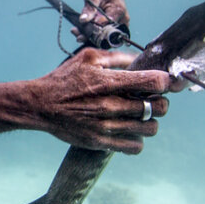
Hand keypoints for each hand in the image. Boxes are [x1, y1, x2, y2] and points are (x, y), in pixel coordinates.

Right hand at [33, 48, 169, 153]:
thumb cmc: (64, 79)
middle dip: (161, 101)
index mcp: (109, 82)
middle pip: (157, 107)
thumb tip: (139, 57)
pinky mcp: (100, 142)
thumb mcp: (88, 57)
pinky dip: (138, 138)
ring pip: (150, 128)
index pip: (153, 82)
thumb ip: (116, 57)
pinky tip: (130, 130)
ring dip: (151, 120)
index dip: (165, 81)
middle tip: (154, 99)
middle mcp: (110, 105)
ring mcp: (106, 126)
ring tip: (141, 115)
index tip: (162, 81)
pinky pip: (134, 146)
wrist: (39, 105)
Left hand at [72, 0, 129, 43]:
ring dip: (89, 37)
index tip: (83, 25)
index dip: (95, 28)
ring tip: (75, 31)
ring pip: (104, 38)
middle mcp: (122, 21)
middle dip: (90, 36)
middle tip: (75, 32)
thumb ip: (89, 8)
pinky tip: (79, 32)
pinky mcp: (113, 30)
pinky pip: (102, 36)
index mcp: (119, 10)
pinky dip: (91, 36)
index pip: (108, 24)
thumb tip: (83, 21)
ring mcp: (118, 27)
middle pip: (107, 34)